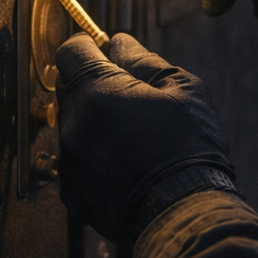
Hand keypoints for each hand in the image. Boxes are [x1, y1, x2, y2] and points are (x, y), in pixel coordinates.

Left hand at [55, 33, 234, 243]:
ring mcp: (69, 162)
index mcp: (97, 92)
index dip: (87, 46)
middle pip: (68, 87)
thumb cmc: (189, 148)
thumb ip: (144, 61)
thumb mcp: (182, 90)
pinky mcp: (71, 193)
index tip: (103, 51)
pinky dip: (94, 158)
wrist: (185, 214)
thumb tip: (120, 43)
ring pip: (72, 126)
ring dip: (93, 123)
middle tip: (128, 95)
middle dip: (92, 83)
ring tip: (133, 138)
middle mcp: (73, 125)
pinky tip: (126, 166)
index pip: (71, 51)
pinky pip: (76, 162)